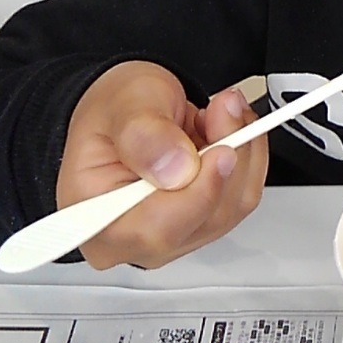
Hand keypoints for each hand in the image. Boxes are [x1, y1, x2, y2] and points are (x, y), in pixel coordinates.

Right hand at [57, 61, 267, 269]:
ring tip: (220, 111)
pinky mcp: (201, 222)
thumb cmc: (112, 110)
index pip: (157, 230)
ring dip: (241, 151)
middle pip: (205, 218)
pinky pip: (241, 197)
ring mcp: (172, 235)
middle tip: (223, 106)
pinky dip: (245, 158)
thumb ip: (145, 135)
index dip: (199, 194)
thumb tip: (175, 168)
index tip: (223, 150)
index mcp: (97, 221)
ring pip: (232, 206)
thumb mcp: (123, 103)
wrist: (126, 108)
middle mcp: (134, 239)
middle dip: (227, 155)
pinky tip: (226, 130)